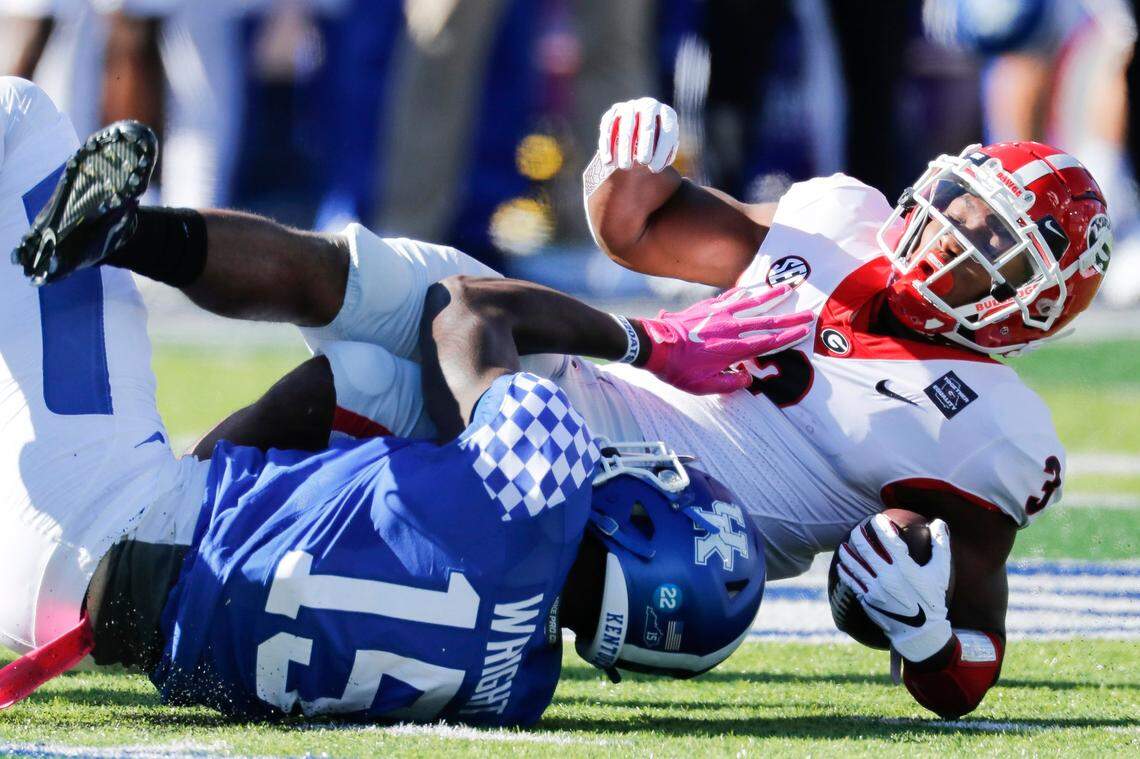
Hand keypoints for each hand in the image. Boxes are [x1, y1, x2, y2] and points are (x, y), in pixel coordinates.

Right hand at [598, 97, 678, 172]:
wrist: (641, 125)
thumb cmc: (656, 143)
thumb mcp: (666, 148)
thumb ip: (666, 155)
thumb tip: (657, 164)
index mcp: (667, 114)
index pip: (667, 132)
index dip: (662, 151)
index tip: (655, 168)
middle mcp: (649, 105)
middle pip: (647, 126)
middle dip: (645, 147)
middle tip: (643, 163)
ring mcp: (631, 106)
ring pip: (626, 126)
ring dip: (625, 148)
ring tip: (625, 166)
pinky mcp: (614, 111)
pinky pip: (608, 127)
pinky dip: (607, 145)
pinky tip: (608, 161)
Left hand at [638, 284, 813, 394]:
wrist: (654, 345)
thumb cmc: (677, 368)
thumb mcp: (703, 386)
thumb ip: (729, 384)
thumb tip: (746, 378)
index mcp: (732, 349)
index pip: (767, 342)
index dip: (788, 337)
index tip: (804, 330)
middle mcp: (730, 328)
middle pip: (766, 321)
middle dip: (789, 317)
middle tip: (808, 312)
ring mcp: (719, 314)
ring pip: (751, 302)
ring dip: (771, 295)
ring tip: (787, 287)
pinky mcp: (707, 306)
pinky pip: (730, 296)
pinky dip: (744, 291)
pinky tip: (752, 287)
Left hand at [836, 514, 953, 661]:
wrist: (921, 632)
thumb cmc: (932, 599)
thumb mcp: (941, 572)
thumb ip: (940, 546)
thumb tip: (939, 522)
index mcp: (905, 568)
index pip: (888, 541)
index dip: (881, 527)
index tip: (876, 519)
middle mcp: (888, 577)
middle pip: (866, 550)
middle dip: (858, 535)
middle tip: (856, 529)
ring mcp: (875, 589)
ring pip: (855, 566)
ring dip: (847, 553)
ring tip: (843, 545)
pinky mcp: (868, 600)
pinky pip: (852, 583)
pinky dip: (846, 572)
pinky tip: (841, 565)